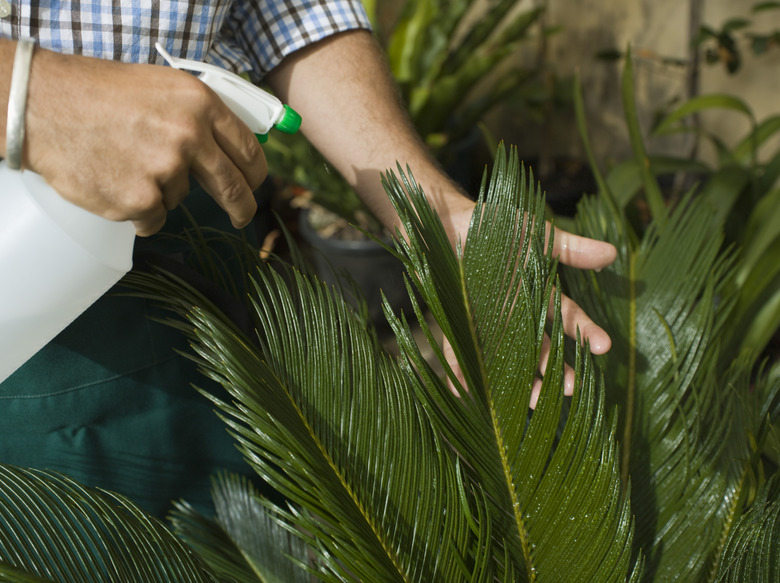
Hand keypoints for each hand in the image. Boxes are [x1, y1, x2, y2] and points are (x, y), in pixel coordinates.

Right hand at [22, 47, 265, 235]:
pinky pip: (153, 218)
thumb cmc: (97, 92)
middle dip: (242, 207)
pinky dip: (137, 210)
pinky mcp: (140, 200)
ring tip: (124, 162)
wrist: (40, 105)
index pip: (248, 149)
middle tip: (242, 217)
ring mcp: (165, 171)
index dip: (256, 172)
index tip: (256, 184)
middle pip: (233, 186)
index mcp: (200, 104)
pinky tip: (114, 182)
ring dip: (159, 191)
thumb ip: (198, 116)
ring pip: (180, 198)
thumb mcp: (161, 88)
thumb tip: (229, 148)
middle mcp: (189, 137)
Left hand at [439, 196, 615, 408]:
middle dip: (556, 370)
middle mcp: (515, 314)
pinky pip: (460, 351)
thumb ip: (570, 247)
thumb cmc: (497, 228)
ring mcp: (488, 321)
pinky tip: (469, 391)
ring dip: (520, 382)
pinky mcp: (458, 323)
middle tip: (572, 389)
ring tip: (534, 402)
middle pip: (539, 348)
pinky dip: (462, 371)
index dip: (586, 332)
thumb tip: (612, 253)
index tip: (605, 348)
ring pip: (507, 358)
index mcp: (537, 295)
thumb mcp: (536, 234)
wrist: (450, 222)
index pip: (567, 318)